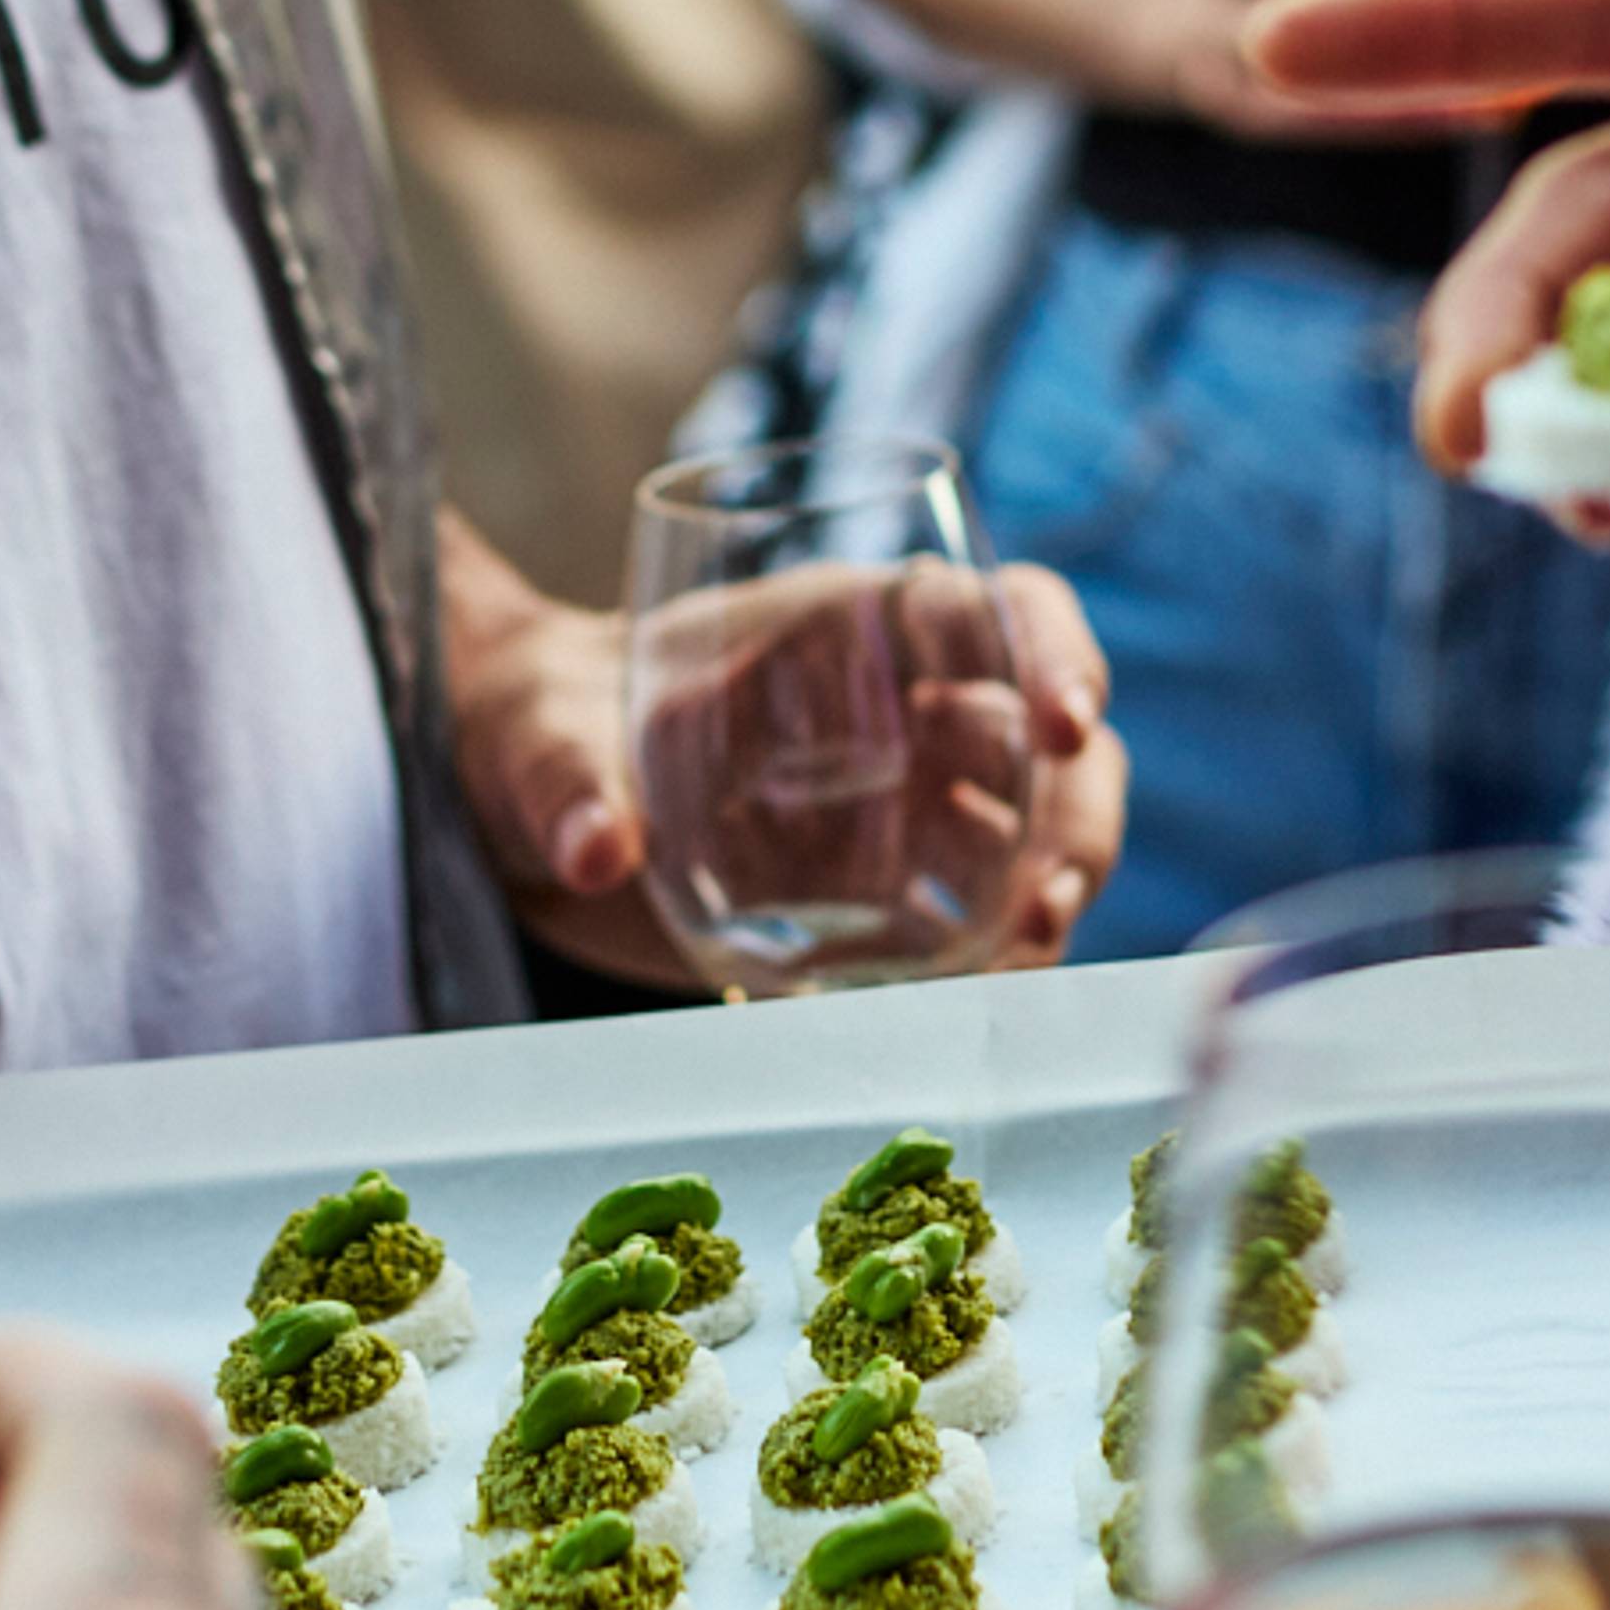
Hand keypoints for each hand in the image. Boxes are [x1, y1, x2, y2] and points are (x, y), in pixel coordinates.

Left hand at [441, 506, 1126, 987]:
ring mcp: (904, 807)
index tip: (1063, 722)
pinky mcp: (886, 896)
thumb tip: (593, 850)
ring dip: (1056, 884)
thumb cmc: (549, 723)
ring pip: (1039, 829)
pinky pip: (978, 922)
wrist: (535, 801)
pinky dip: (999, 959)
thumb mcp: (548, 737)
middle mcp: (902, 709)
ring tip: (1022, 952)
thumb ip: (570, 782)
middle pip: (1048, 737)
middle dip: (1075, 807)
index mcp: (847, 626)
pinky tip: (981, 1001)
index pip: (990, 608)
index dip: (1049, 651)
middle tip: (1043, 894)